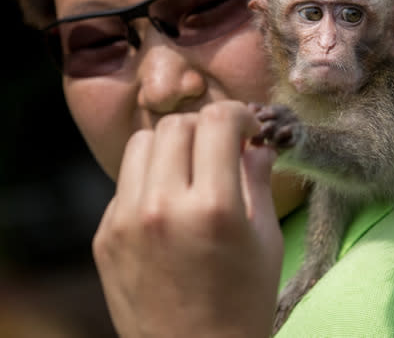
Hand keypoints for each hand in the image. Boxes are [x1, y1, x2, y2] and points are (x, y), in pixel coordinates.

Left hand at [92, 101, 282, 337]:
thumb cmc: (243, 301)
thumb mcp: (265, 239)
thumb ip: (258, 181)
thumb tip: (256, 144)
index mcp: (213, 208)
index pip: (217, 121)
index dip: (237, 115)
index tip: (245, 129)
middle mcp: (163, 206)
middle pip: (176, 125)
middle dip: (205, 128)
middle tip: (220, 150)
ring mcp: (126, 221)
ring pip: (143, 143)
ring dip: (172, 146)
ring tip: (190, 171)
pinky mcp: (105, 235)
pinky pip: (126, 181)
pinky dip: (150, 178)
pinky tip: (168, 204)